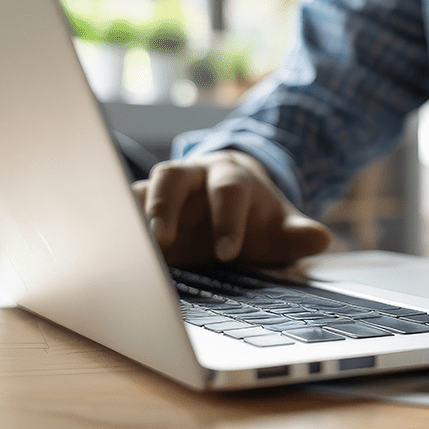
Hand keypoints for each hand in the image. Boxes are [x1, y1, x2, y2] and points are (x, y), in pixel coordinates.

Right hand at [132, 150, 331, 266]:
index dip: (228, 220)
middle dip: (165, 205)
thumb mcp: (279, 227)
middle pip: (173, 176)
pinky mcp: (139, 205)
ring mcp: (162, 189)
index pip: (229, 192)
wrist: (230, 198)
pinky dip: (113, 223)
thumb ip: (298, 234)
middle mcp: (193, 176)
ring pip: (140, 188)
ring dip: (132, 214)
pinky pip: (121, 207)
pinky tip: (105, 247)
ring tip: (127, 247)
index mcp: (231, 177)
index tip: (226, 252)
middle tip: (162, 240)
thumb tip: (322, 239)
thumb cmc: (255, 217)